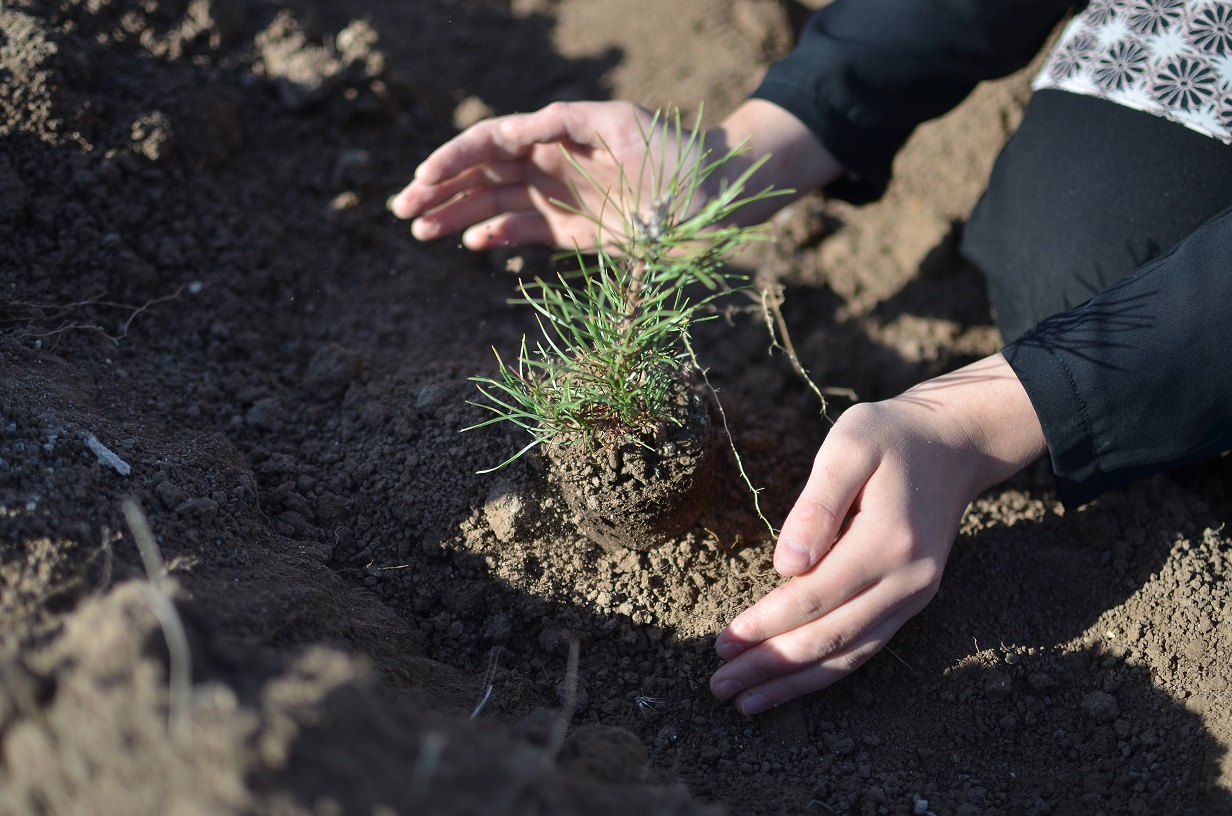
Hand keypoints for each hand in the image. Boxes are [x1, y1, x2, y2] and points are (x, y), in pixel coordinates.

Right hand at [389, 101, 681, 250]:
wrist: (715, 199)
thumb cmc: (674, 154)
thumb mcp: (622, 126)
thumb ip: (565, 123)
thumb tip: (510, 132)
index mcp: (557, 134)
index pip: (492, 141)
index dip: (455, 157)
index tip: (426, 176)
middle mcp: (552, 164)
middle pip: (483, 173)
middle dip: (440, 188)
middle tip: (403, 208)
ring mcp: (560, 198)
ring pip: (494, 203)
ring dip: (455, 214)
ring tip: (420, 230)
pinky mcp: (574, 231)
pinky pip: (524, 230)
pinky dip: (495, 235)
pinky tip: (472, 242)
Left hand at [710, 354, 1046, 714]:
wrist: (954, 444)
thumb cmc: (890, 437)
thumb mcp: (849, 445)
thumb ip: (816, 504)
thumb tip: (784, 567)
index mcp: (888, 541)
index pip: (814, 597)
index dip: (765, 625)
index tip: (722, 643)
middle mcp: (908, 580)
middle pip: (829, 637)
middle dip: (770, 665)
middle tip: (719, 685)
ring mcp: (914, 596)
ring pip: (849, 656)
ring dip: (795, 683)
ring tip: (745, 702)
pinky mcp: (912, 601)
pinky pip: (867, 648)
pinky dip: (827, 673)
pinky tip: (792, 685)